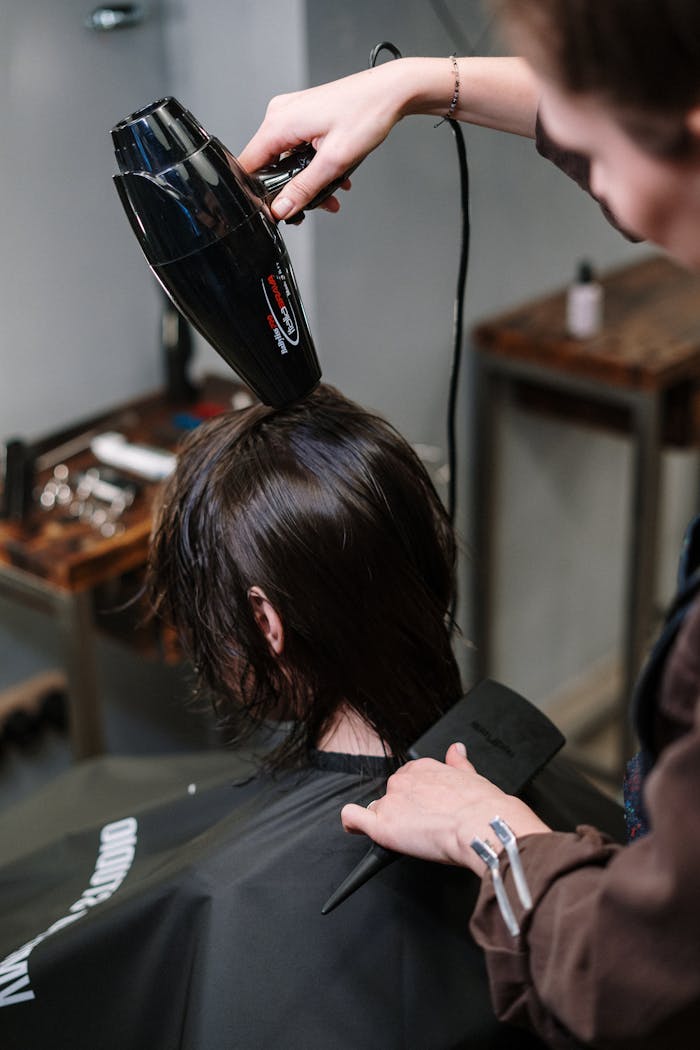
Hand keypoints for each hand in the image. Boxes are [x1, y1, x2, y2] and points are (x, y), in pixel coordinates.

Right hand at [238, 62, 410, 219]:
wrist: (391, 92)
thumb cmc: (367, 113)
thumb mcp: (333, 161)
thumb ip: (303, 188)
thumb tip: (281, 209)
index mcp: (279, 122)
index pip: (249, 164)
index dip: (258, 193)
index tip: (275, 210)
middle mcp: (281, 115)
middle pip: (269, 164)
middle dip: (290, 190)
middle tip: (312, 207)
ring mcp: (292, 114)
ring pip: (286, 159)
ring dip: (307, 181)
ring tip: (331, 195)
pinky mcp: (305, 117)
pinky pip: (298, 148)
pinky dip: (314, 167)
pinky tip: (335, 178)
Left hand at [341, 743, 550, 875]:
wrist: (484, 826)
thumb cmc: (484, 807)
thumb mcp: (472, 775)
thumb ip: (459, 761)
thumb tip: (456, 749)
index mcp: (424, 768)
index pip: (407, 781)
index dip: (413, 798)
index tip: (423, 809)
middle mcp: (404, 781)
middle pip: (390, 796)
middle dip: (400, 811)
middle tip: (421, 827)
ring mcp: (391, 802)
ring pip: (375, 810)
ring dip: (385, 821)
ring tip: (408, 837)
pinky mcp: (383, 826)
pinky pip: (353, 818)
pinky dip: (352, 823)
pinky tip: (356, 829)